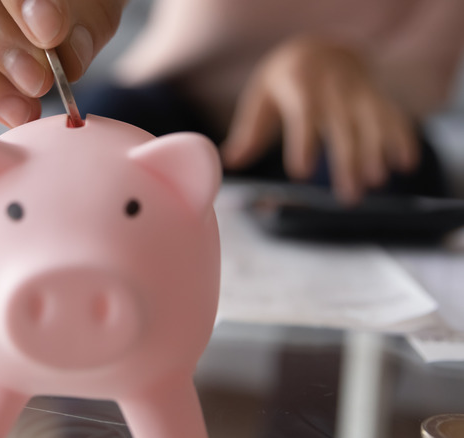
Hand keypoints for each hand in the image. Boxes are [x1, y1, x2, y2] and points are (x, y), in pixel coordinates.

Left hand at [221, 36, 418, 204]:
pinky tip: (404, 164)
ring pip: (371, 123)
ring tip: (376, 182)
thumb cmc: (284, 81)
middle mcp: (333, 87)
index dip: (304, 143)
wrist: (321, 48)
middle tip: (348, 196)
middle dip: (347, 162)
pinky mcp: (377, 98)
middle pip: (341, 127)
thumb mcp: (261, 99)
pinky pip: (394, 116)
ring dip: (376, 152)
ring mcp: (359, 92)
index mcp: (300, 85)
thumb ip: (248, 133)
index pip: (303, 115)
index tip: (301, 173)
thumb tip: (228, 162)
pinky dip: (402, 138)